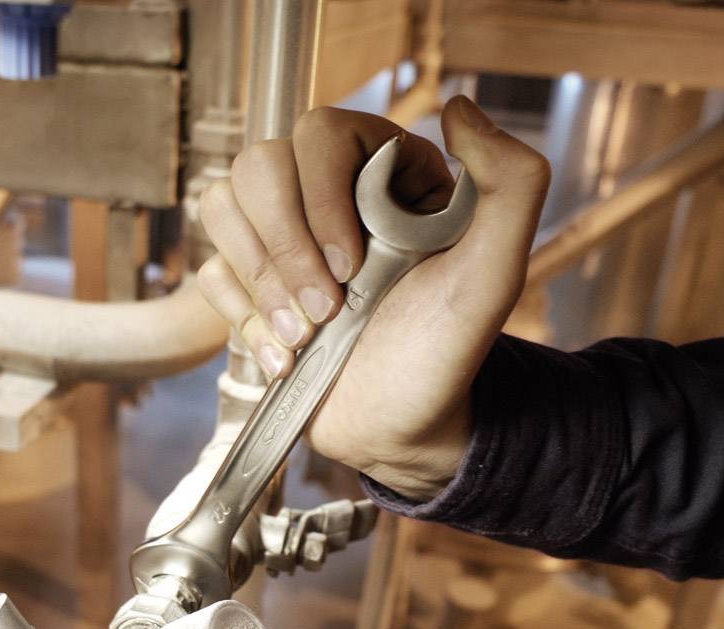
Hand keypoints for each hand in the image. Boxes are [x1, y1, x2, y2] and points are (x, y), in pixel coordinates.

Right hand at [197, 97, 550, 500]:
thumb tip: (461, 107)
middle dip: (285, 249)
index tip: (351, 268)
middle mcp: (324, 192)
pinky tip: (286, 358)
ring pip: (221, 208)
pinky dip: (243, 319)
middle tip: (326, 313)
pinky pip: (211, 271)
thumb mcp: (496, 271)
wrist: (402, 425)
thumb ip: (512, 183)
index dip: (321, 196)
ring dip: (259, 283)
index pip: (320, 133)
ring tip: (305, 338)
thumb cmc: (447, 350)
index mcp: (382, 170)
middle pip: (258, 167)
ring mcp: (279, 237)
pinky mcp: (249, 282)